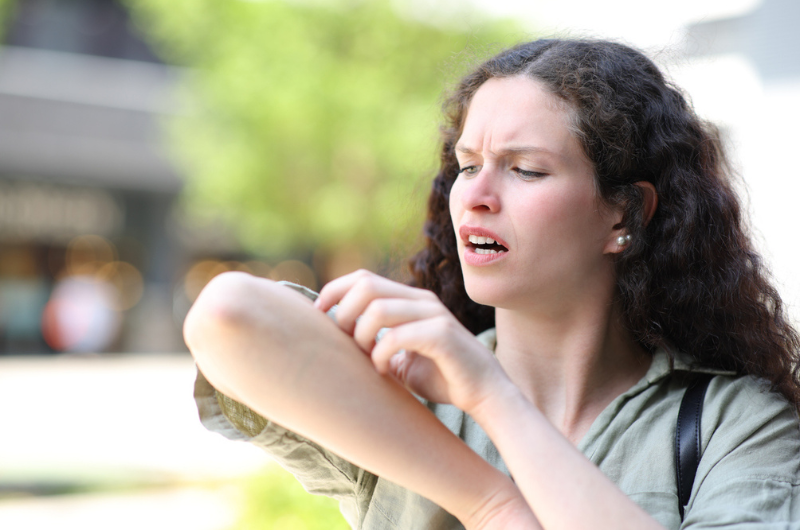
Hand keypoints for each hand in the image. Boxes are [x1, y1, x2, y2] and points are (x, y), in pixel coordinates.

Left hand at [313, 270, 507, 413]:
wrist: (485, 394)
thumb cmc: (442, 377)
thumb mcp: (400, 358)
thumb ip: (377, 344)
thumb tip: (340, 344)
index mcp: (409, 300)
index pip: (363, 278)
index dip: (334, 291)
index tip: (318, 316)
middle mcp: (421, 300)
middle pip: (365, 285)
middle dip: (344, 313)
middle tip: (345, 343)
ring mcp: (434, 314)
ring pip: (378, 308)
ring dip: (361, 336)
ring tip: (365, 359)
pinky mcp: (443, 334)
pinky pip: (398, 336)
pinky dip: (381, 354)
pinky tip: (382, 370)